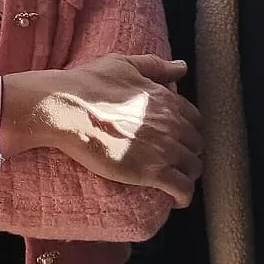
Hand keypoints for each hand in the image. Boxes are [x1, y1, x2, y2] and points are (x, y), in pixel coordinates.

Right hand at [0, 53, 202, 205]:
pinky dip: (183, 196)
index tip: (177, 137)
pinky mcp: (152, 171)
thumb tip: (181, 66)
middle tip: (173, 160)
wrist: (67, 108)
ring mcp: (165, 148)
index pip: (194, 119)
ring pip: (194, 168)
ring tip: (173, 178)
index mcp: (166, 99)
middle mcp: (172, 123)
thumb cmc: (89, 84)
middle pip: (196, 145)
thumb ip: (156, 66)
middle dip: (188, 152)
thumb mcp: (124, 64)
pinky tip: (174, 198)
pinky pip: (183, 189)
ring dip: (187, 174)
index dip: (187, 129)